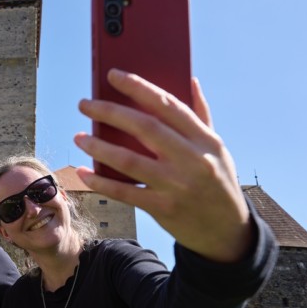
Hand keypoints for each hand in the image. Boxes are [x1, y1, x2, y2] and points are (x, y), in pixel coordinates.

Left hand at [74, 69, 252, 262]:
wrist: (227, 232)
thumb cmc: (218, 181)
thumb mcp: (217, 148)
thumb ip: (201, 115)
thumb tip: (189, 80)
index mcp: (205, 139)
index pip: (167, 104)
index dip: (138, 87)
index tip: (113, 75)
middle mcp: (192, 160)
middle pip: (144, 128)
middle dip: (110, 112)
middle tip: (85, 104)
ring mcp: (177, 186)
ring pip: (129, 161)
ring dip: (99, 147)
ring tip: (79, 136)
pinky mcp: (163, 209)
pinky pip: (125, 192)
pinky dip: (101, 182)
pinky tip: (84, 172)